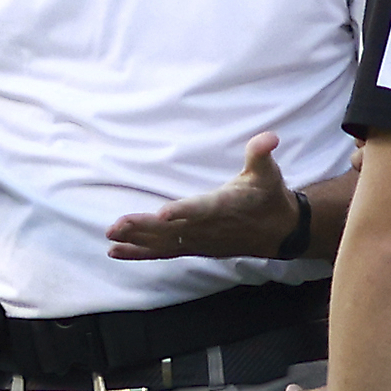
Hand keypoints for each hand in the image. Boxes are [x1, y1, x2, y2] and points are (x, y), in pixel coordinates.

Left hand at [108, 133, 302, 261]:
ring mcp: (199, 241)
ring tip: (111, 236)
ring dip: (136, 241)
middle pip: (172, 230)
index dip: (183, 211)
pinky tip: (116, 252)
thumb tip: (270, 136)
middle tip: (117, 226)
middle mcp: (208, 228)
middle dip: (143, 228)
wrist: (279, 232)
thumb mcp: (267, 172)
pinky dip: (140, 253)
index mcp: (224, 206)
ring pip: (164, 243)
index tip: (163, 213)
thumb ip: (261, 153)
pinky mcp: (194, 248)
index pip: (201, 209)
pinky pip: (163, 253)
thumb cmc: (268, 197)